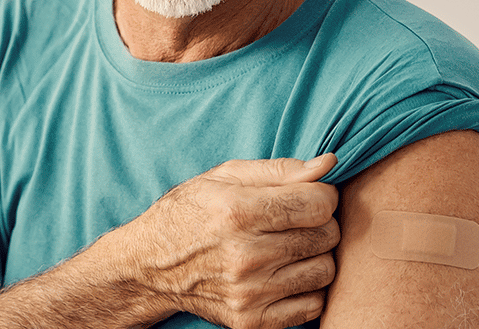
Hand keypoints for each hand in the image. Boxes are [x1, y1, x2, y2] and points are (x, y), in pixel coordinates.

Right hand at [118, 153, 340, 328]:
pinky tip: (285, 274)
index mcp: (238, 212)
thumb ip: (280, 170)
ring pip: (325, 271)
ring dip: (315, 256)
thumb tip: (329, 165)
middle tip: (296, 221)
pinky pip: (313, 305)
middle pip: (326, 236)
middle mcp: (244, 256)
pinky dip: (307, 289)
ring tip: (290, 247)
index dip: (322, 195)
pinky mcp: (251, 320)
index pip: (318, 204)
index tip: (309, 196)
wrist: (148, 266)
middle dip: (320, 223)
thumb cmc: (188, 213)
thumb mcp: (224, 177)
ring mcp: (249, 293)